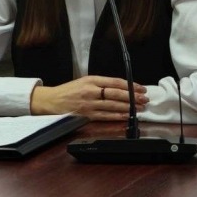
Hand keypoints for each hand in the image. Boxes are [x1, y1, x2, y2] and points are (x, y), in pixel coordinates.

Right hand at [30, 75, 147, 120]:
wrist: (52, 100)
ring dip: (128, 108)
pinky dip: (117, 116)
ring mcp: (89, 104)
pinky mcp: (87, 115)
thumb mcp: (85, 81)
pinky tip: (126, 116)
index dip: (130, 85)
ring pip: (113, 106)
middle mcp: (91, 91)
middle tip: (144, 99)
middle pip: (116, 94)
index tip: (141, 88)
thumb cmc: (69, 90)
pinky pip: (105, 116)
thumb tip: (121, 88)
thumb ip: (101, 83)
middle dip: (133, 97)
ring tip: (139, 108)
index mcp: (91, 80)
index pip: (115, 82)